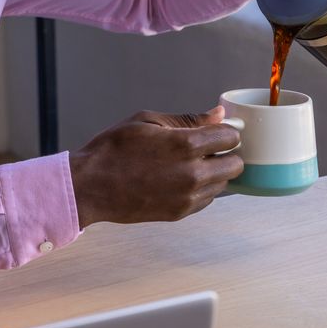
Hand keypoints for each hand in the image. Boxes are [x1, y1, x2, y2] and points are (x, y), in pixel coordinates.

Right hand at [68, 105, 243, 228]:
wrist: (90, 186)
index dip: (225, 131)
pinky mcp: (180, 213)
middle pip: (235, 164)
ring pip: (224, 183)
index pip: (230, 137)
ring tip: (188, 163)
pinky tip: (180, 178)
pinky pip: (207, 199)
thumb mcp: (148, 121)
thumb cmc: (114, 149)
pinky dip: (201, 188)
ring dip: (214, 172)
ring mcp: (187, 197)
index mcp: (185, 145)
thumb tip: (217, 114)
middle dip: (226, 153)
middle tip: (207, 147)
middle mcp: (192, 173)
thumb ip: (188, 119)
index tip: (216, 130)